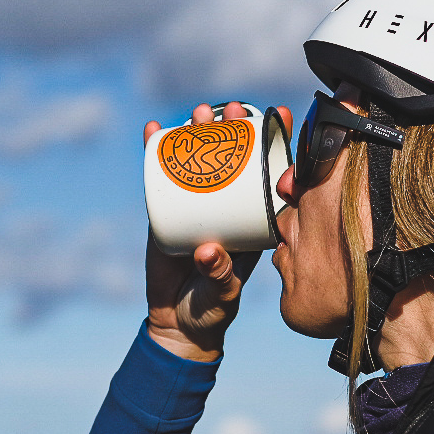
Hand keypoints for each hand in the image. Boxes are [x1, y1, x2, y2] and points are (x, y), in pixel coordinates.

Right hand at [143, 100, 291, 361]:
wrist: (178, 323)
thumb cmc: (212, 308)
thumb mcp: (223, 292)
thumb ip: (221, 274)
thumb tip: (208, 251)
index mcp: (253, 219)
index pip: (271, 173)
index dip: (277, 143)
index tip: (280, 114)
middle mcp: (228, 205)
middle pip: (233, 155)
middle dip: (233, 127)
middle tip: (231, 110)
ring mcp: (197, 204)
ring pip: (199, 158)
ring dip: (198, 130)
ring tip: (199, 113)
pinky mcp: (167, 209)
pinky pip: (162, 175)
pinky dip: (156, 151)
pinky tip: (152, 130)